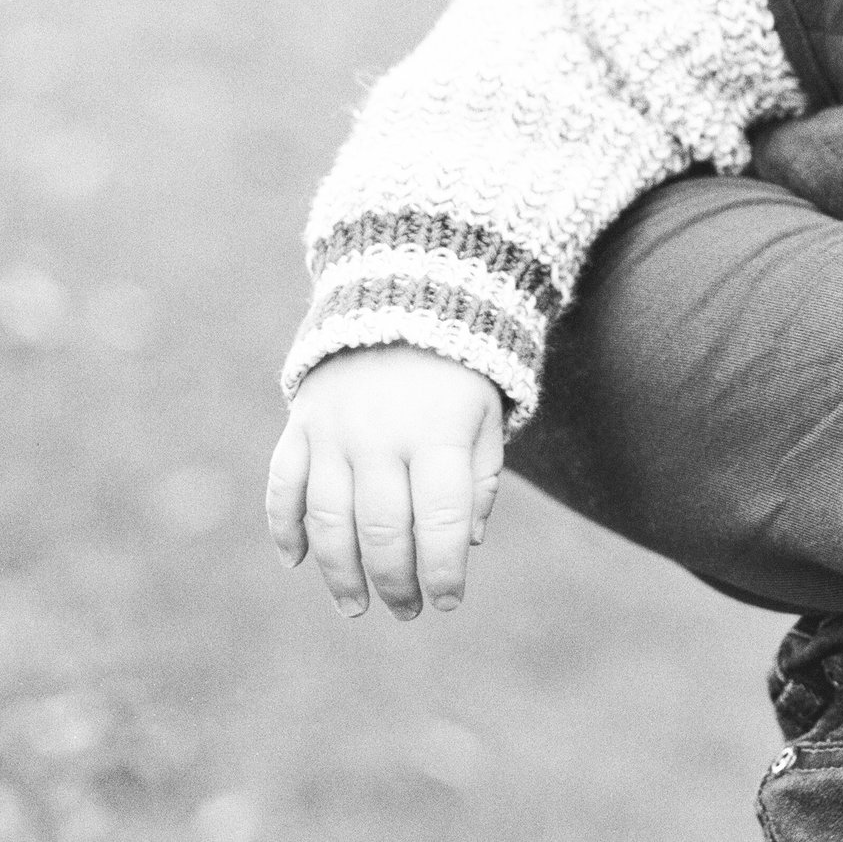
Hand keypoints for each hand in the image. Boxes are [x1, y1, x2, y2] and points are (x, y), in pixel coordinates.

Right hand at [265, 344, 504, 619]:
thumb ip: (479, 480)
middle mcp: (382, 436)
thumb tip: (464, 545)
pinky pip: (284, 484)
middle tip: (407, 612)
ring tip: (357, 607)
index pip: (441, 521)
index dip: (443, 571)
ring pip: (330, 520)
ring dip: (340, 573)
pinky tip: (298, 562)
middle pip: (382, 530)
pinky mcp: (301, 423)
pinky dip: (286, 527)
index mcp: (440, 434)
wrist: (405, 300)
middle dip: (395, 582)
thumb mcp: (488, 417)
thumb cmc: (459, 373)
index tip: (448, 602)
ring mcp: (334, 431)